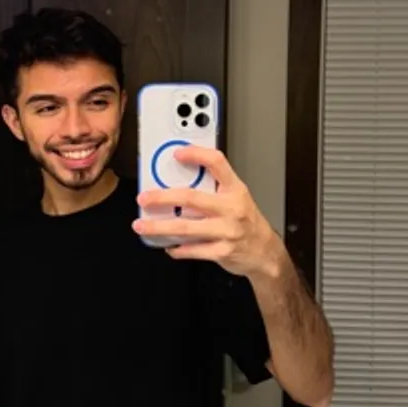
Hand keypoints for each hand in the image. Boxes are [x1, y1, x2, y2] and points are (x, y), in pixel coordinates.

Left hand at [132, 146, 281, 277]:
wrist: (265, 252)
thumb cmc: (247, 221)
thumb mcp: (237, 197)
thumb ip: (215, 186)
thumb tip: (180, 178)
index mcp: (235, 189)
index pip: (217, 163)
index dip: (196, 155)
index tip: (177, 154)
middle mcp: (231, 208)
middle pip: (191, 198)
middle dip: (162, 197)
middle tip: (144, 198)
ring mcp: (226, 230)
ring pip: (186, 227)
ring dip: (159, 227)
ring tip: (142, 225)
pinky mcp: (222, 251)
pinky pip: (193, 250)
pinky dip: (176, 249)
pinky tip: (167, 245)